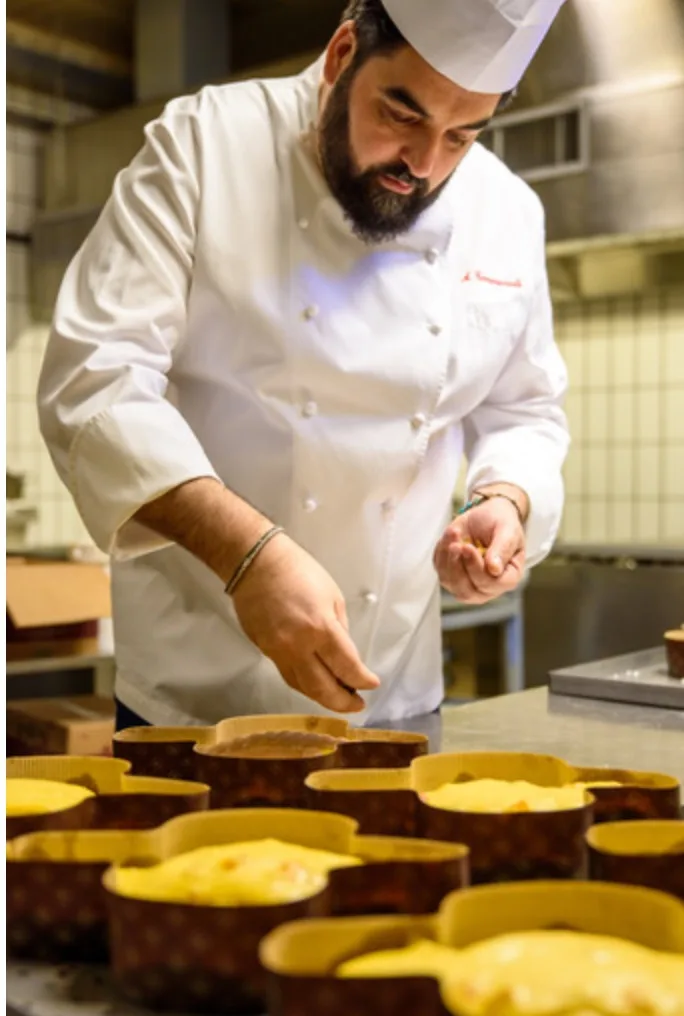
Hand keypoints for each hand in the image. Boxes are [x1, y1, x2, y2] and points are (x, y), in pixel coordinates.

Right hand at [231, 533, 379, 712]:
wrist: (256, 563)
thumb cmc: (299, 571)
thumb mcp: (332, 596)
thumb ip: (340, 629)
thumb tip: (343, 654)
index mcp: (320, 628)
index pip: (346, 666)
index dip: (362, 680)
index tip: (372, 684)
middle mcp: (297, 646)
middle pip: (322, 688)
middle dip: (343, 701)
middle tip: (357, 705)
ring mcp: (277, 651)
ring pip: (302, 687)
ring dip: (323, 697)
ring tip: (338, 698)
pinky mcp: (264, 650)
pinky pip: (288, 675)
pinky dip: (304, 684)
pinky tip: (315, 684)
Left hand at [433, 496, 525, 603]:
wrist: (487, 516)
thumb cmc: (502, 523)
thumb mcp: (507, 530)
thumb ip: (503, 549)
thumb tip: (494, 569)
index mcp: (509, 579)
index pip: (491, 585)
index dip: (477, 568)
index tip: (468, 547)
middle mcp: (489, 588)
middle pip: (468, 592)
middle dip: (458, 567)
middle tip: (456, 544)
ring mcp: (468, 584)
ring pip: (450, 583)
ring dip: (448, 558)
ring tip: (454, 533)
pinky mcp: (451, 575)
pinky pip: (441, 569)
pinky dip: (441, 552)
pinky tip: (451, 535)